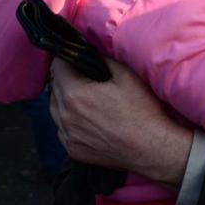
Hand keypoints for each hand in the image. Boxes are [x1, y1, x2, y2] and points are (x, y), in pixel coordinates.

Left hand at [49, 57, 192, 186]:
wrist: (151, 148)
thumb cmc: (141, 110)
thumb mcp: (126, 75)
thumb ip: (102, 60)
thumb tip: (90, 54)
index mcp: (75, 94)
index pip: (57, 67)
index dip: (67, 58)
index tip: (78, 59)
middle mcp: (65, 116)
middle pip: (54, 88)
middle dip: (67, 79)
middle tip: (86, 79)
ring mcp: (68, 136)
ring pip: (55, 110)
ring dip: (65, 101)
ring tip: (87, 100)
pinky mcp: (73, 150)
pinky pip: (63, 130)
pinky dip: (70, 122)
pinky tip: (89, 121)